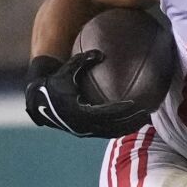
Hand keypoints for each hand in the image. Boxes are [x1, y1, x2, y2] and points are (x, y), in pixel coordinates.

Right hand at [24, 51, 151, 138]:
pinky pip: (108, 133)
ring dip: (129, 127)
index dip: (120, 109)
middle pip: (112, 127)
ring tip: (145, 119)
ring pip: (112, 133)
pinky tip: (134, 121)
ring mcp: (85, 131)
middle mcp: (82, 125)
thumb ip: (83, 60)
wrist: (39, 101)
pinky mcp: (87, 133)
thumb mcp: (67, 69)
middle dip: (131, 121)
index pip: (104, 112)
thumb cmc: (56, 81)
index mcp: (78, 111)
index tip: (134, 103)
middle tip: (147, 113)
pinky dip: (122, 128)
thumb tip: (101, 53)